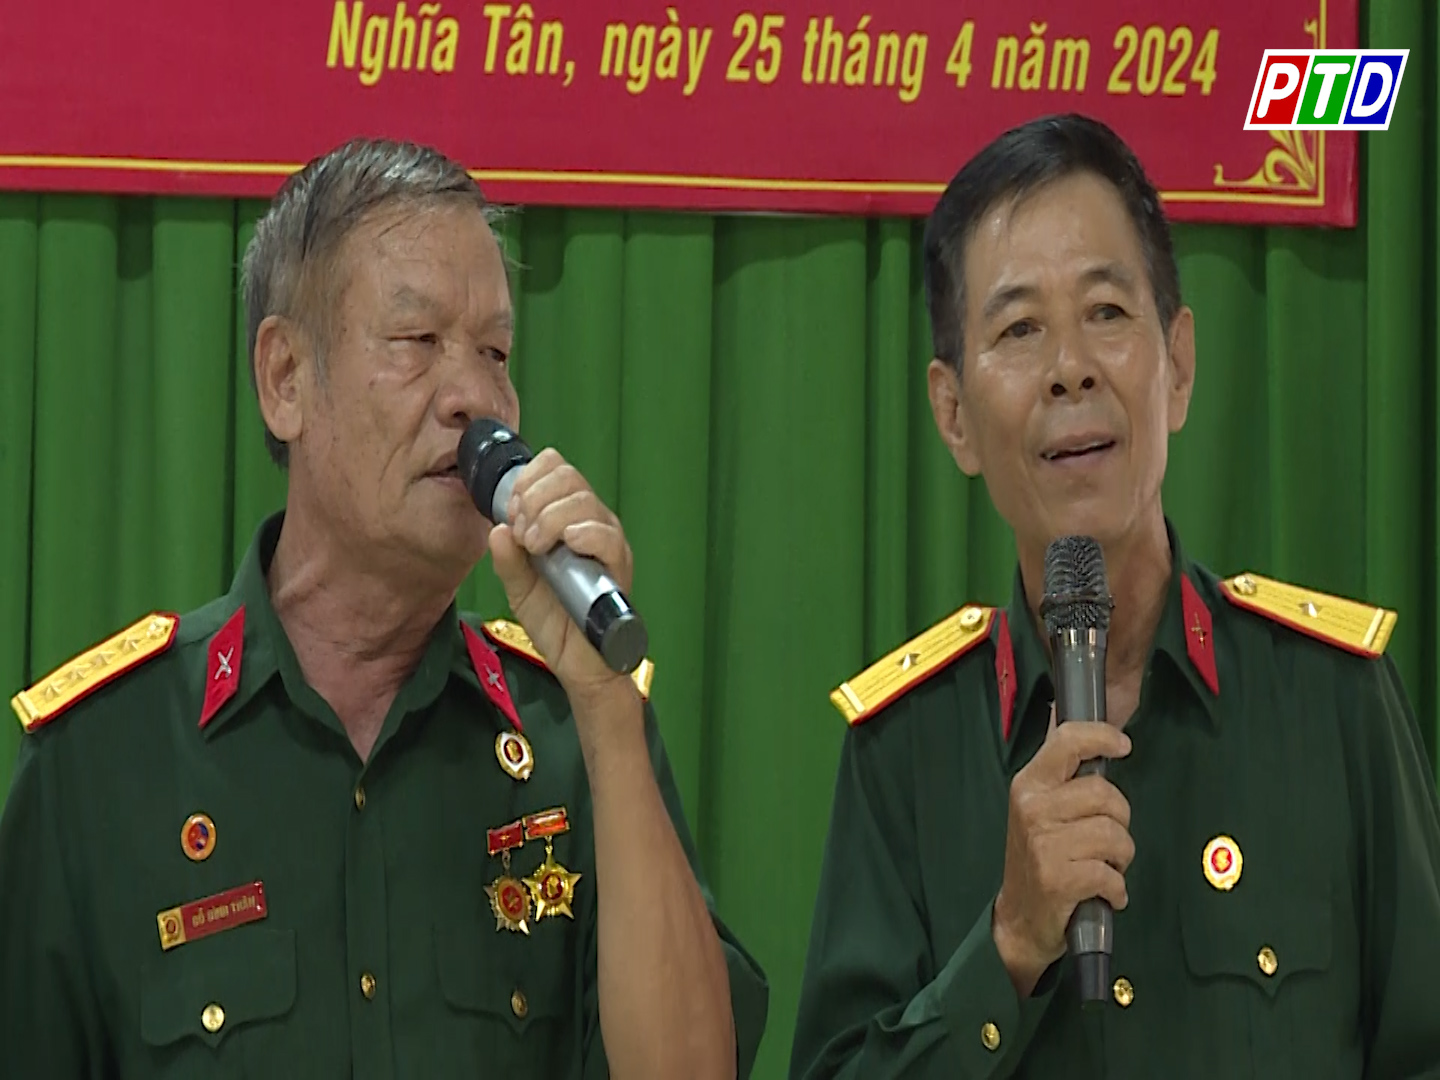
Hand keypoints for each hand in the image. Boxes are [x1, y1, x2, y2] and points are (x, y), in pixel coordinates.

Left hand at [487, 448, 635, 705]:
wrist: (578, 664)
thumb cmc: (556, 622)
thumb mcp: (518, 587)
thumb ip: (506, 558)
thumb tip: (497, 528)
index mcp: (568, 518)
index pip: (555, 468)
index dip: (528, 480)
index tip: (511, 511)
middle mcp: (591, 522)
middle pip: (568, 477)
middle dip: (533, 498)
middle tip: (522, 533)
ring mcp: (608, 542)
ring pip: (583, 501)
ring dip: (549, 517)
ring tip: (535, 547)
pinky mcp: (618, 565)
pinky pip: (606, 534)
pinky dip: (581, 532)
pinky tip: (565, 545)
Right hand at [992, 707, 1133, 996]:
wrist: (1019, 920)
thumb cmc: (1039, 858)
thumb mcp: (1040, 809)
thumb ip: (1062, 776)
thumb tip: (1085, 726)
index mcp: (1029, 785)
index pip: (1066, 742)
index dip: (1101, 737)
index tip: (1123, 745)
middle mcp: (1032, 808)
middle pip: (1106, 794)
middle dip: (1120, 821)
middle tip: (1107, 841)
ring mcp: (1043, 844)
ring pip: (1115, 836)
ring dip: (1121, 859)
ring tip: (1104, 869)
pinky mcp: (1057, 879)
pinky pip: (1112, 875)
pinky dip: (1117, 889)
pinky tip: (1103, 894)